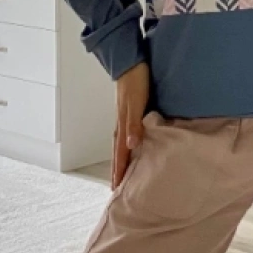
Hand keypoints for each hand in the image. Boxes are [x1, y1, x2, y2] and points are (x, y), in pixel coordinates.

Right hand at [112, 61, 149, 188]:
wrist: (131, 62)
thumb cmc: (135, 83)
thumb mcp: (136, 104)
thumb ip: (134, 124)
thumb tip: (131, 147)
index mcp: (122, 126)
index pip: (120, 154)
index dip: (119, 171)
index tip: (116, 189)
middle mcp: (122, 125)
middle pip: (118, 153)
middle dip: (117, 170)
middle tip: (116, 188)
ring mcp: (125, 118)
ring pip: (122, 145)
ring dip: (122, 160)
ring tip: (123, 173)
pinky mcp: (131, 112)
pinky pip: (128, 135)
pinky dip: (129, 146)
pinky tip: (133, 148)